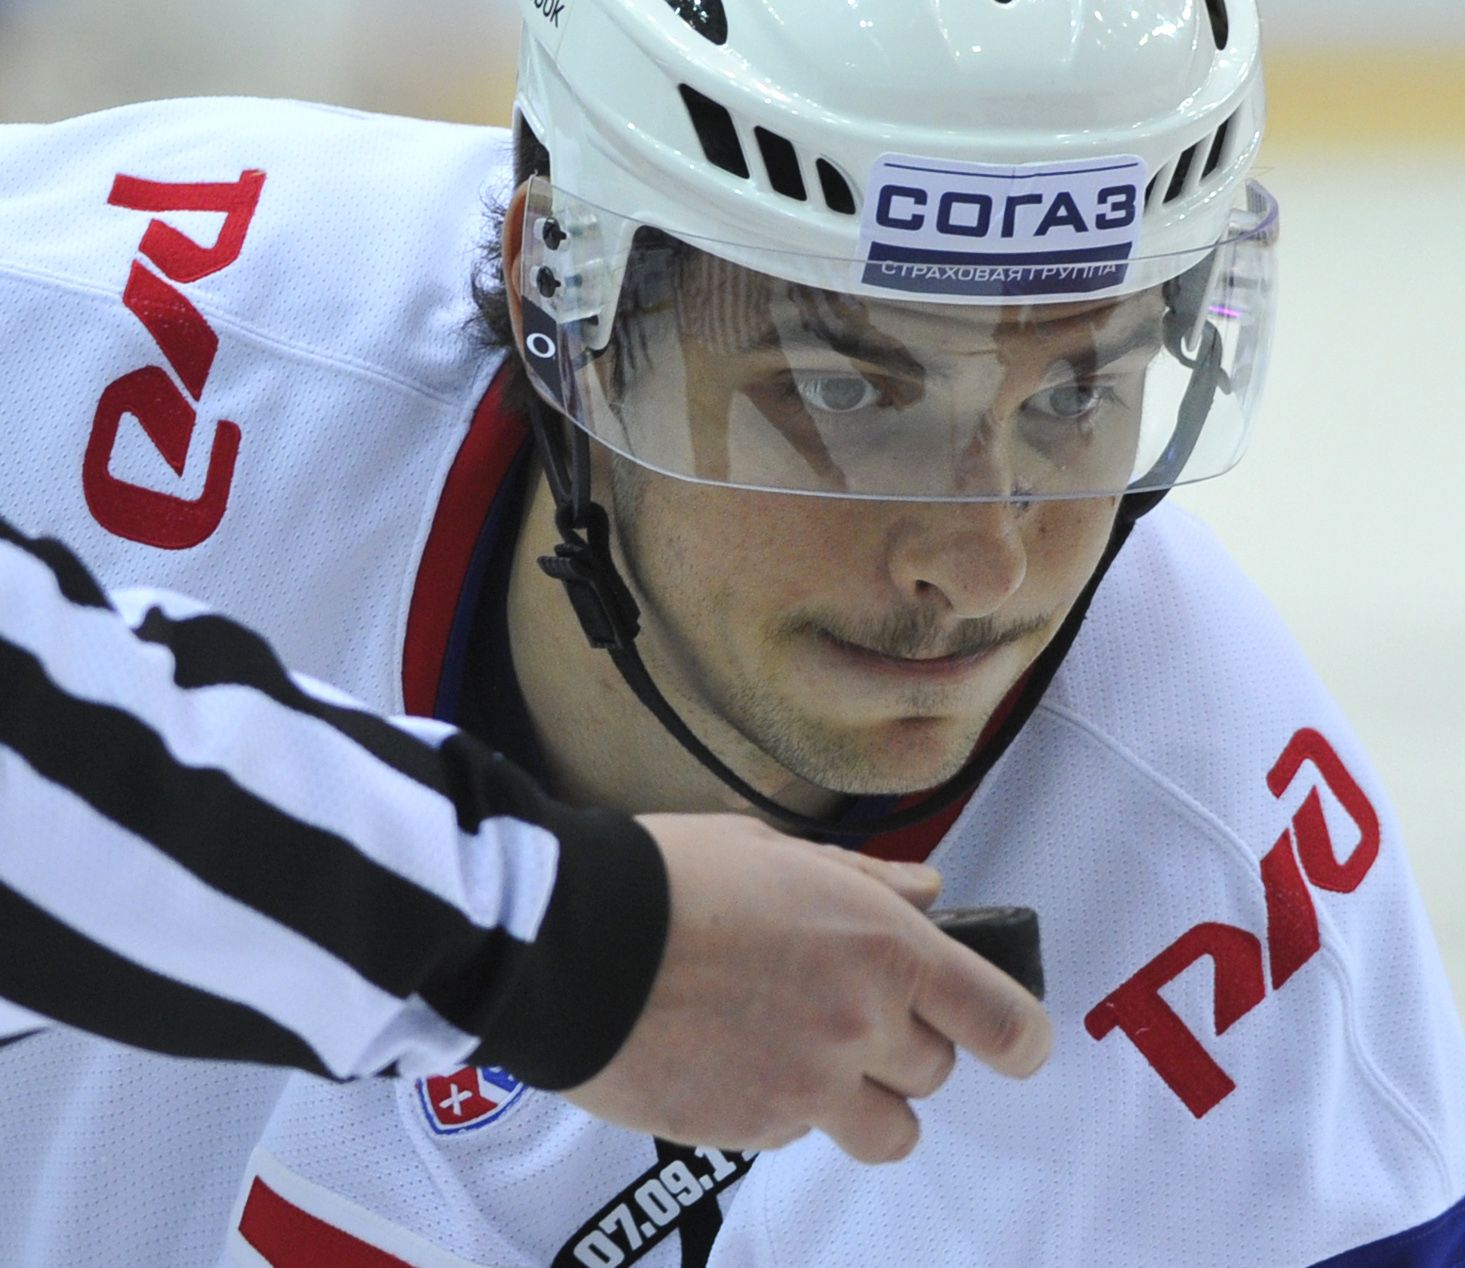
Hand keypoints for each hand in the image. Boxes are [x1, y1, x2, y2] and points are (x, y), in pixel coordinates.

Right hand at [560, 813, 1051, 1163]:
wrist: (571, 942)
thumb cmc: (669, 876)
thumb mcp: (772, 850)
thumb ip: (865, 880)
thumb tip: (928, 893)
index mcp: (881, 944)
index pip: (1000, 1020)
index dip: (1019, 1039)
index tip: (1015, 1043)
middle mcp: (860, 1024)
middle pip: (936, 1075)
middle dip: (909, 1047)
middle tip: (854, 1011)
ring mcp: (806, 1087)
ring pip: (885, 1131)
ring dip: (866, 1101)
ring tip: (809, 1059)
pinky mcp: (749, 1130)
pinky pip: (799, 1135)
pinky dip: (784, 1108)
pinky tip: (734, 1059)